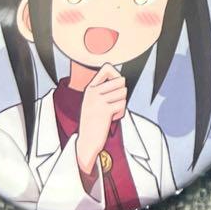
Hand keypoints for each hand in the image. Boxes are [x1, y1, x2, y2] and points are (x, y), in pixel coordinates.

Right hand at [75, 64, 126, 178]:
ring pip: (124, 92)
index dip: (116, 74)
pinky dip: (121, 112)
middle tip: (113, 103)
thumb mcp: (93, 102)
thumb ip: (103, 90)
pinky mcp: (105, 110)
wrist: (86, 142)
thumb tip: (122, 78)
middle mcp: (92, 92)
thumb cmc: (94, 121)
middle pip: (121, 80)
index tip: (115, 85)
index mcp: (89, 88)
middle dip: (122, 92)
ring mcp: (98, 101)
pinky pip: (123, 104)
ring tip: (111, 112)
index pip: (107, 67)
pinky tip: (112, 118)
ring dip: (121, 103)